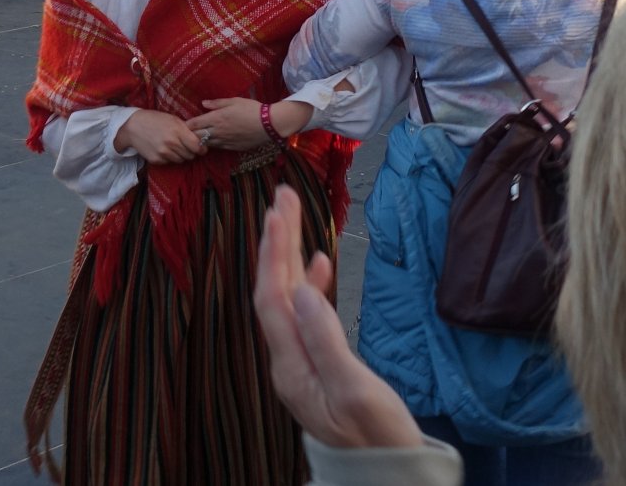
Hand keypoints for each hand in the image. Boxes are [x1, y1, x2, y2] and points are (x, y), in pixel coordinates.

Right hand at [114, 109, 207, 162]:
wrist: (133, 127)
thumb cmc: (156, 120)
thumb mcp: (174, 119)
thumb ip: (187, 130)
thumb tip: (201, 139)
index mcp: (178, 130)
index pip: (197, 146)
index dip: (202, 148)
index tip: (202, 147)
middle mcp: (171, 143)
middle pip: (190, 155)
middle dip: (191, 152)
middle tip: (187, 146)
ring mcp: (163, 153)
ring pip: (181, 160)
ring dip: (181, 155)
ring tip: (175, 147)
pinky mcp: (156, 160)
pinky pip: (170, 162)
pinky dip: (170, 158)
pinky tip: (164, 149)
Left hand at [187, 98, 312, 150]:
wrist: (268, 124)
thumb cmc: (251, 109)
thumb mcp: (234, 101)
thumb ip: (217, 103)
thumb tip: (203, 103)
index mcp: (216, 118)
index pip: (194, 124)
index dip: (187, 125)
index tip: (184, 123)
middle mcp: (218, 131)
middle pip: (197, 136)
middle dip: (191, 135)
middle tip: (188, 132)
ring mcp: (224, 141)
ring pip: (206, 144)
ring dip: (201, 141)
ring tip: (199, 138)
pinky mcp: (232, 147)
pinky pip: (217, 148)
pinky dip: (213, 145)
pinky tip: (214, 141)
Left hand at [254, 186, 423, 449]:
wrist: (385, 477)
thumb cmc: (378, 438)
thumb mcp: (355, 391)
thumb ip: (326, 339)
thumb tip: (302, 288)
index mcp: (292, 365)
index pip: (272, 295)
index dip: (273, 251)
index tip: (278, 212)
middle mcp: (288, 360)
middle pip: (275, 289)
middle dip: (277, 241)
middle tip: (283, 197)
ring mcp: (301, 362)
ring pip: (288, 296)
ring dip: (289, 256)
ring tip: (295, 218)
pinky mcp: (317, 363)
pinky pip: (304, 311)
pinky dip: (309, 282)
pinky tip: (317, 263)